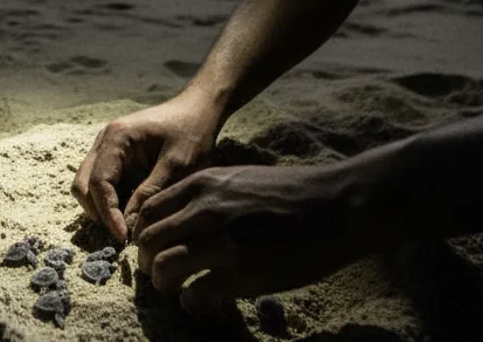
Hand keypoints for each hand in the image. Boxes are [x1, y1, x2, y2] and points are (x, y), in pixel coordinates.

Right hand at [71, 93, 221, 242]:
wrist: (198, 110)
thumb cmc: (191, 133)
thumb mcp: (177, 165)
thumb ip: (150, 192)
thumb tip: (128, 224)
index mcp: (116, 138)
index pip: (98, 183)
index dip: (108, 213)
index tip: (123, 237)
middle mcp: (103, 141)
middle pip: (83, 185)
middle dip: (99, 212)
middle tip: (124, 234)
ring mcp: (105, 148)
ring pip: (88, 186)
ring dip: (103, 207)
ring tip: (129, 224)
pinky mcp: (113, 157)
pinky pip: (101, 183)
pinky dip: (111, 201)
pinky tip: (132, 210)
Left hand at [134, 163, 366, 297]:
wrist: (338, 204)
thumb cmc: (294, 194)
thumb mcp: (240, 180)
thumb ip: (208, 196)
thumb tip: (183, 220)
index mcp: (202, 184)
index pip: (148, 210)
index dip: (144, 235)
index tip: (152, 249)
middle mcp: (204, 209)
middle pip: (148, 241)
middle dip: (147, 263)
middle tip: (159, 276)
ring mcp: (220, 241)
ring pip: (163, 268)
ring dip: (163, 285)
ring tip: (176, 291)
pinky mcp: (239, 272)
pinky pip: (194, 294)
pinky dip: (191, 303)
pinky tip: (201, 303)